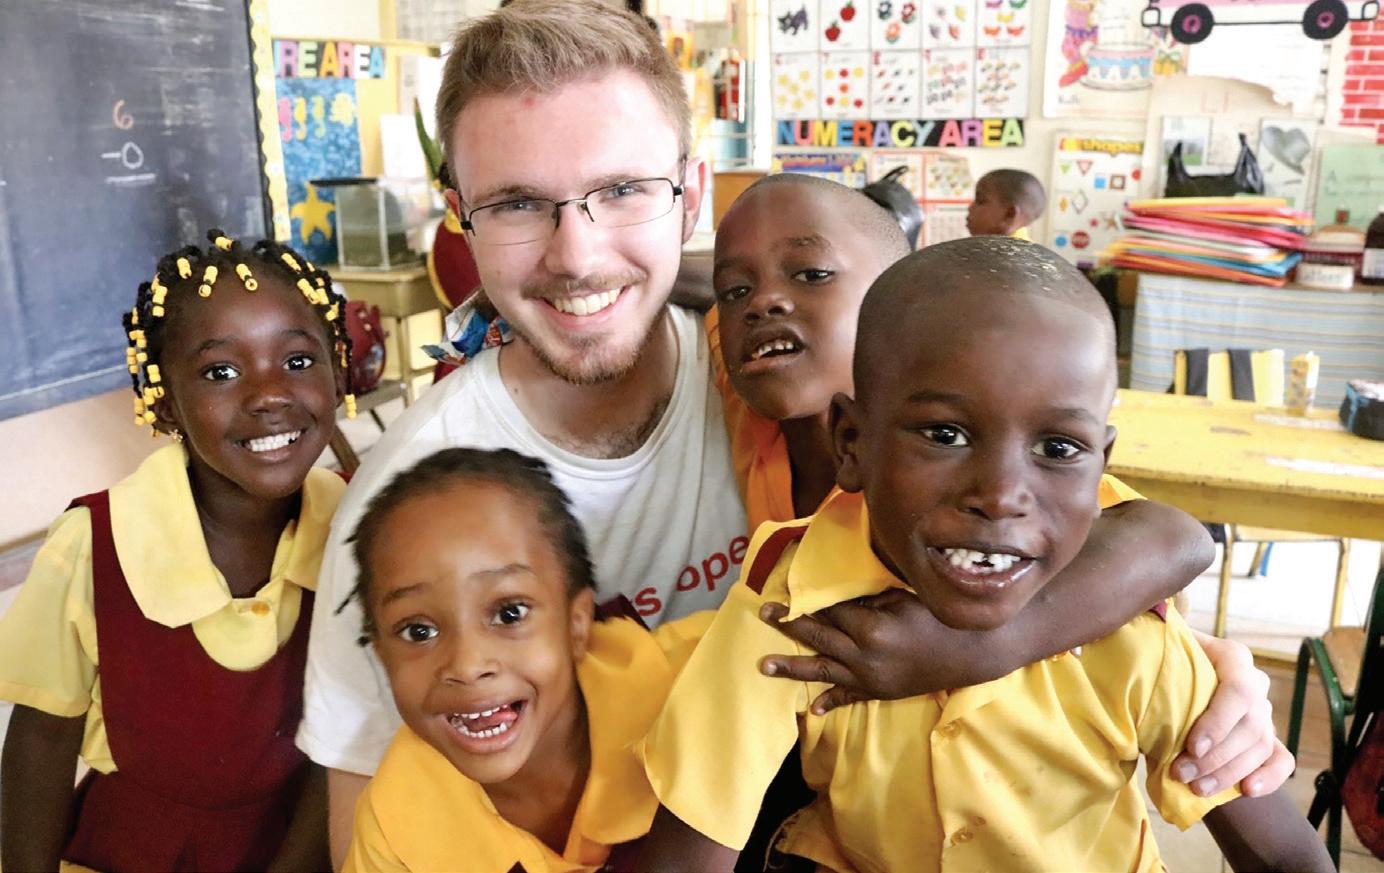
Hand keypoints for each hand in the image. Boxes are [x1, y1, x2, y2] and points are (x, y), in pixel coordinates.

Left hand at [757, 589, 985, 713]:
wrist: (972, 653)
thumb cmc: (938, 617)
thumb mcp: (901, 598)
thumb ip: (867, 600)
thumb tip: (837, 597)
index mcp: (870, 629)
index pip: (828, 612)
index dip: (804, 602)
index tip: (781, 594)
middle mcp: (863, 656)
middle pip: (818, 638)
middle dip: (789, 626)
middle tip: (763, 614)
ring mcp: (870, 678)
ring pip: (823, 671)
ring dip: (792, 668)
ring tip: (764, 665)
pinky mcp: (880, 691)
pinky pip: (850, 697)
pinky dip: (832, 701)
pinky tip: (813, 709)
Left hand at [1173, 631, 1292, 796]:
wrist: (1177, 674)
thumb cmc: (1164, 659)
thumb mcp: (1162, 645)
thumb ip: (1157, 642)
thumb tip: (1139, 636)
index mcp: (1233, 656)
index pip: (1238, 691)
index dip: (1218, 722)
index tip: (1191, 746)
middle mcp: (1255, 683)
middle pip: (1248, 726)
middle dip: (1214, 757)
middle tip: (1181, 774)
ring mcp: (1264, 712)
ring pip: (1259, 747)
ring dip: (1228, 773)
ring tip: (1196, 787)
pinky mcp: (1268, 738)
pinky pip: (1280, 759)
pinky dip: (1268, 777)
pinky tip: (1246, 790)